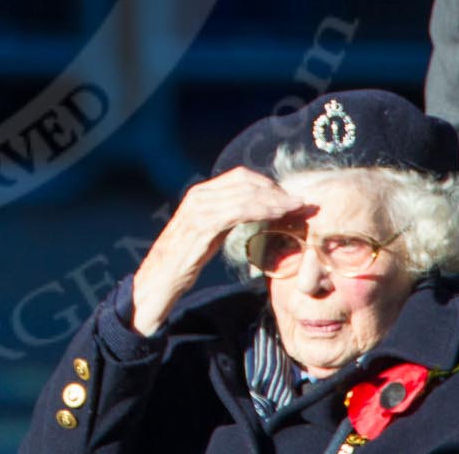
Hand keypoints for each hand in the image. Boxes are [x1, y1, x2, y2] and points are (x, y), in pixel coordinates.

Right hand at [130, 168, 310, 334]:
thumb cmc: (183, 260)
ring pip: (244, 193)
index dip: (269, 184)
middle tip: (301, 202)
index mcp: (201, 194)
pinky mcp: (201, 225)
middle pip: (245, 181)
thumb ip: (226, 219)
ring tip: (297, 209)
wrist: (157, 281)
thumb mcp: (209, 234)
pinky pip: (237, 210)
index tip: (290, 197)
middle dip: (276, 190)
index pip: (241, 177)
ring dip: (275, 199)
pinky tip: (277, 216)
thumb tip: (254, 214)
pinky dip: (261, 210)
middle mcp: (199, 195)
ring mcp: (199, 208)